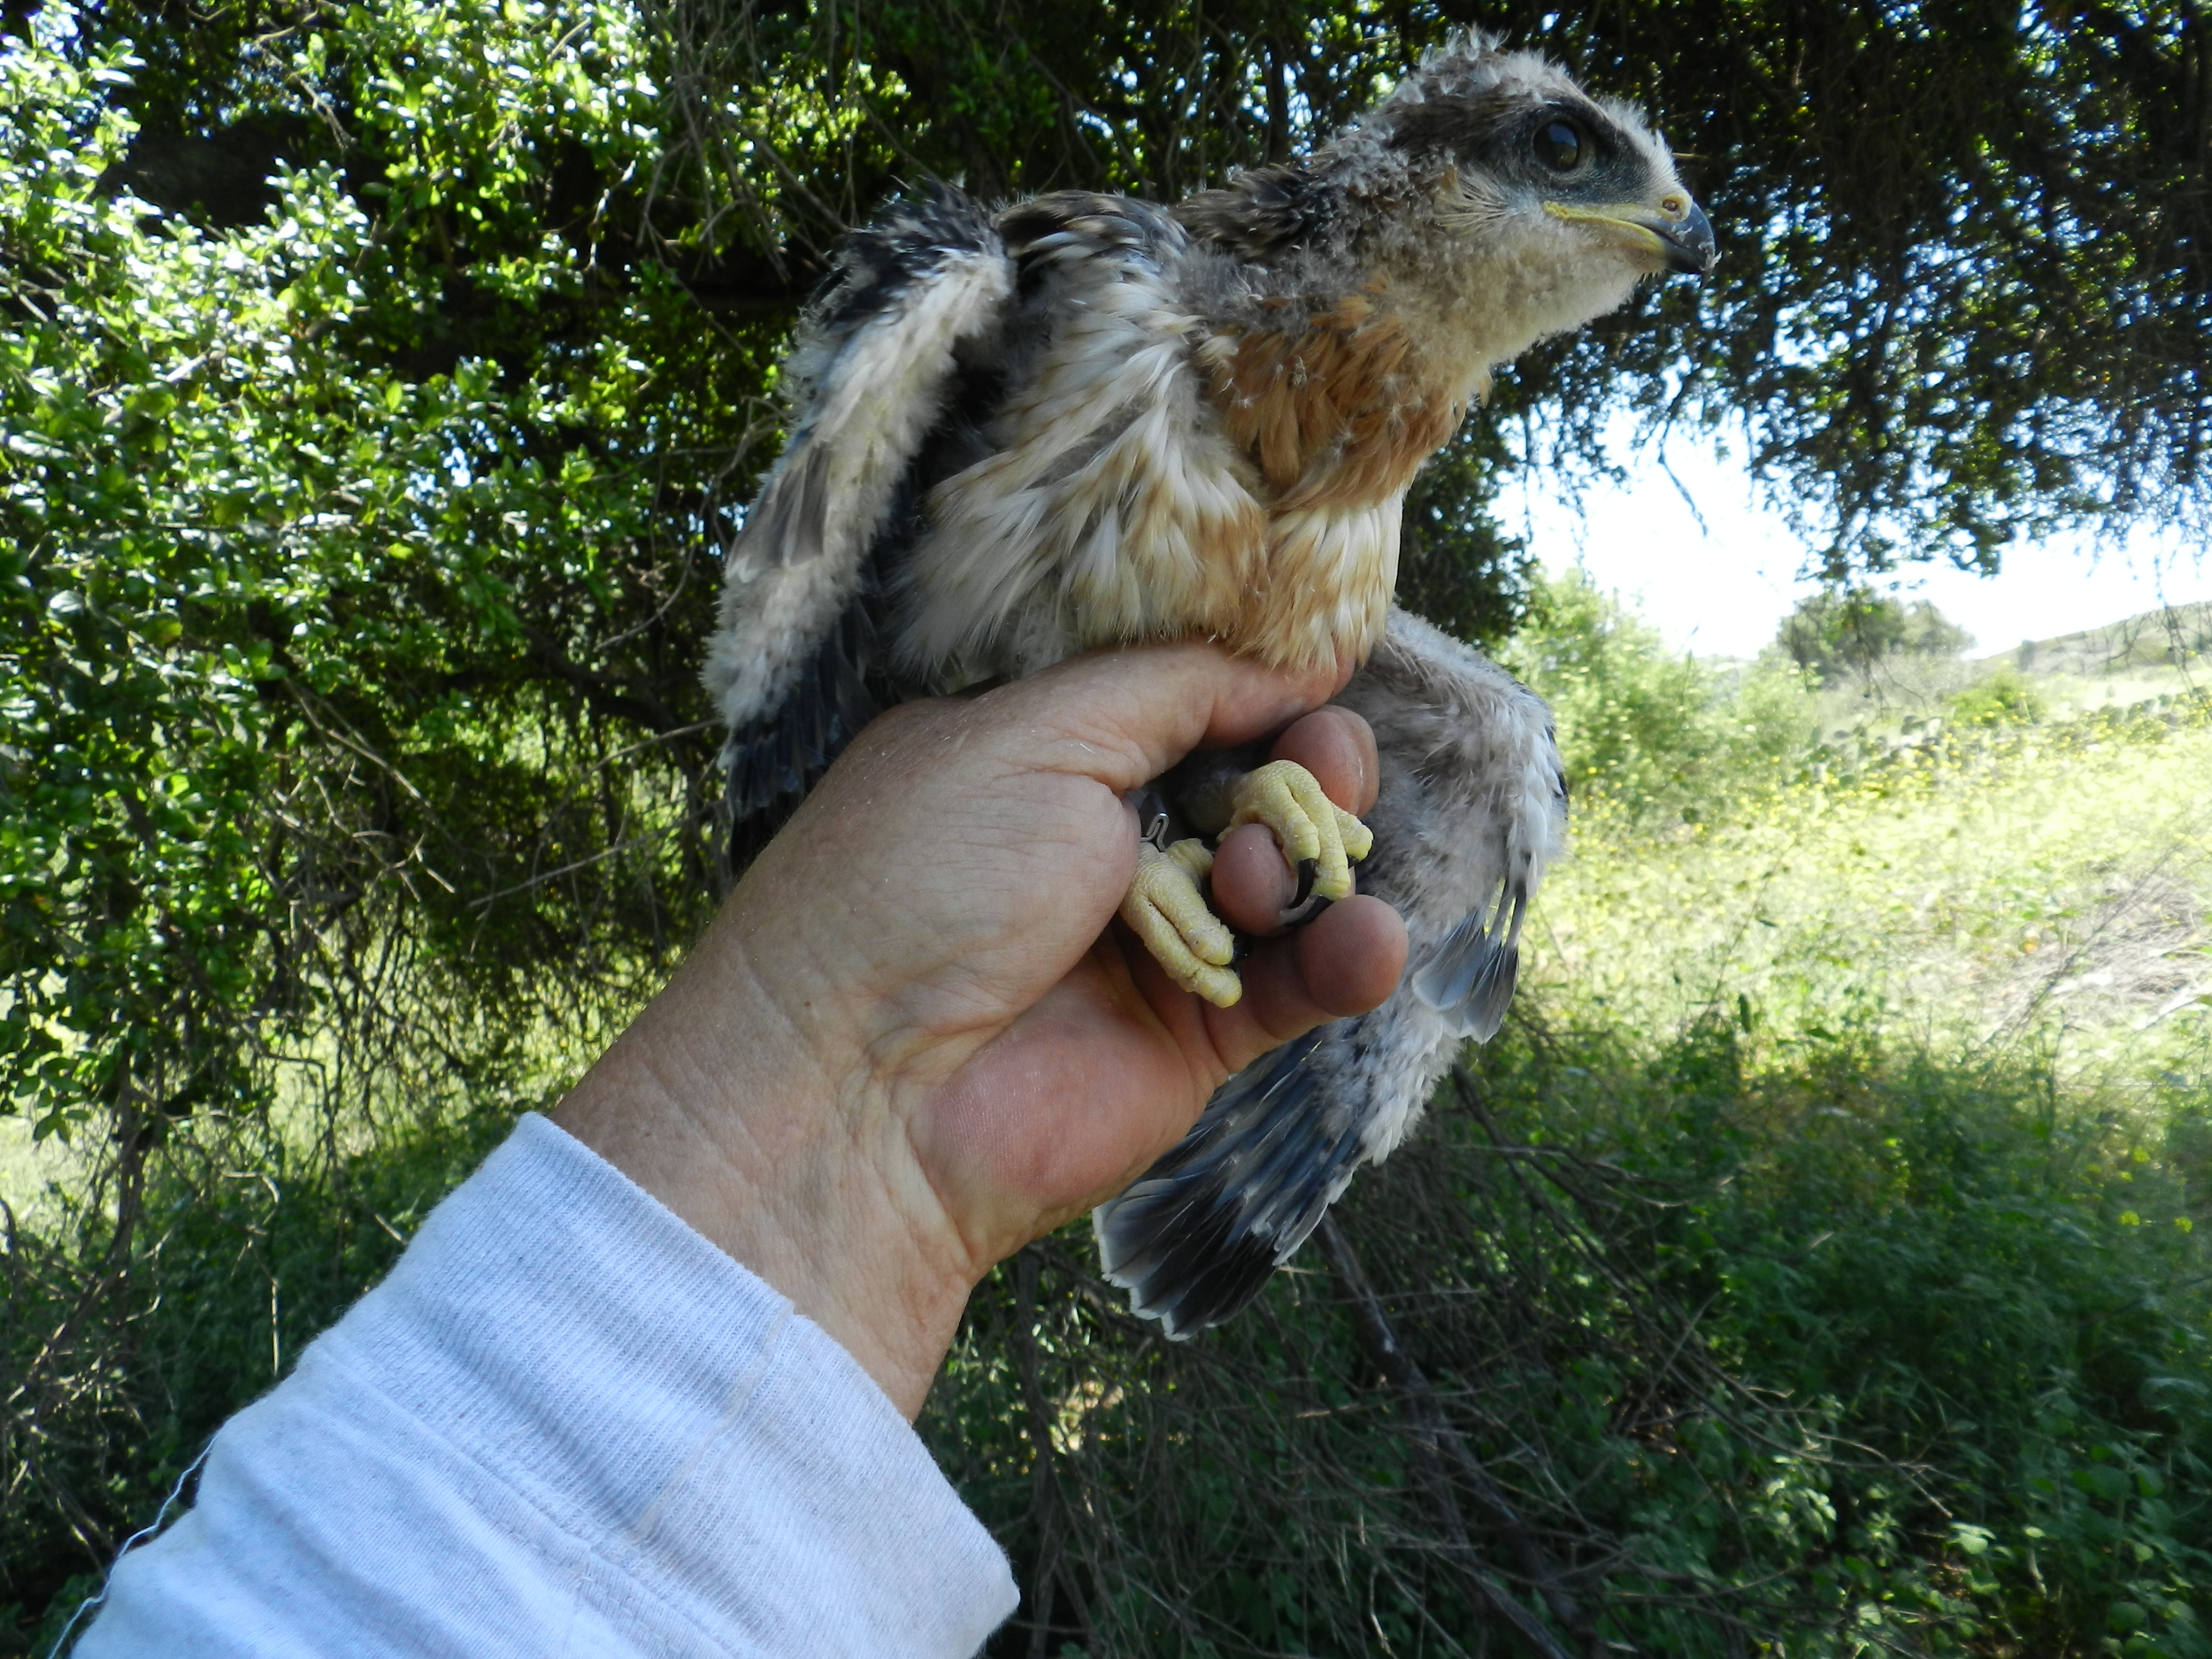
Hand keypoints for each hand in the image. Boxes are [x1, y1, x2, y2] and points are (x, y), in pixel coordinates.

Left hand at [554, 644, 1407, 1414]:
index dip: (1259, 683)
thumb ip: (1176, 687)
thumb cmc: (915, 885)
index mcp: (1045, 752)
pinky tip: (1360, 940)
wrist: (858, 1093)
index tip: (1317, 671)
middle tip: (1314, 768)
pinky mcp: (1199, 1036)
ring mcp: (1155, 942)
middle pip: (1258, 782)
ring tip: (1263, 878)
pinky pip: (1302, 983)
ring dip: (1309, 861)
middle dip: (1306, 765)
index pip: (1188, 697)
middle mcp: (1102, 842)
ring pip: (1291, 879)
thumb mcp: (1034, 735)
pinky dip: (1347, 956)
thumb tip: (1299, 655)